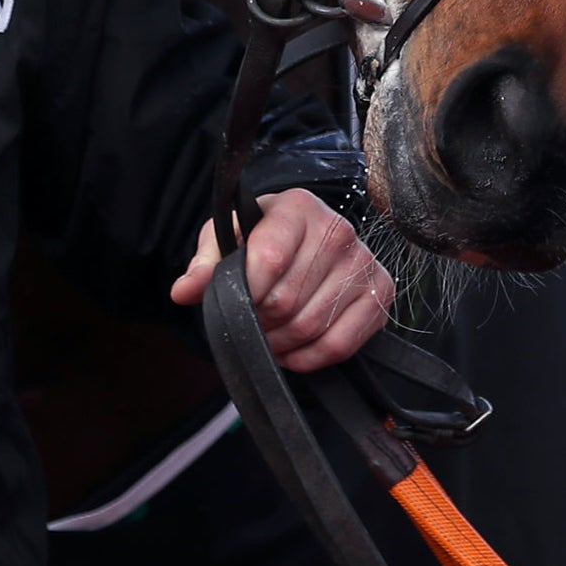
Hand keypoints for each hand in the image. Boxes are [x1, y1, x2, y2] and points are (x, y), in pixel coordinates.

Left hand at [171, 188, 393, 370]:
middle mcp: (338, 229)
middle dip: (259, 323)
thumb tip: (185, 291)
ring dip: (281, 344)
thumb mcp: (228, 240)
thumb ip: (205, 264)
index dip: (245, 294)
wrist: (308, 243)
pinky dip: (309, 358)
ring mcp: (363, 262)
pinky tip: (294, 350)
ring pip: (311, 326)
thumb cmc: (263, 240)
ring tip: (269, 336)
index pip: (268, 259)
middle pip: (287, 300)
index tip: (234, 303)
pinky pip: (340, 344)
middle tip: (251, 324)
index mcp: (297, 207)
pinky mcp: (380, 292)